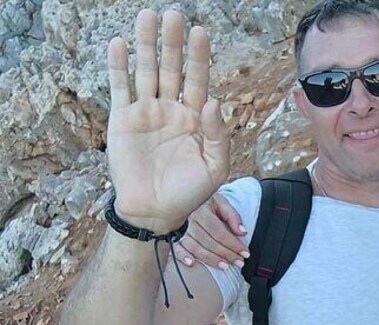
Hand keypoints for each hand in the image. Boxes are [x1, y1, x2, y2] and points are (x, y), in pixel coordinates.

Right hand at [106, 10, 229, 232]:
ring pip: (146, 71)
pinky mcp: (123, 120)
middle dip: (173, 43)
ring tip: (147, 16)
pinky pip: (120, 88)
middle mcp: (171, 109)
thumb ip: (218, 135)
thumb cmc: (189, 192)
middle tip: (173, 14)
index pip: (198, 81)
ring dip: (146, 45)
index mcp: (196, 118)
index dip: (199, 57)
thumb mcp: (215, 167)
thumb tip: (216, 101)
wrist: (155, 211)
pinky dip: (119, 67)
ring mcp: (146, 112)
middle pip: (172, 68)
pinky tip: (120, 44)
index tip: (200, 32)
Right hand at [175, 194, 248, 268]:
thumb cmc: (203, 201)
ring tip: (225, 266)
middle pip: (209, 241)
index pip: (219, 231)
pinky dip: (183, 256)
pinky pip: (175, 248)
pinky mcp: (171, 236)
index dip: (233, 244)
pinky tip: (192, 263)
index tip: (245, 253)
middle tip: (239, 263)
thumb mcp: (220, 202)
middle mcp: (188, 220)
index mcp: (201, 210)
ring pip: (195, 247)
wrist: (181, 195)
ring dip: (211, 259)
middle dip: (226, 254)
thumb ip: (232, 216)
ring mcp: (178, 229)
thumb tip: (242, 232)